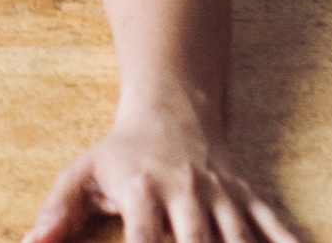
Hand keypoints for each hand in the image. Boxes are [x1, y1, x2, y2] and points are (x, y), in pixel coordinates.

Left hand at [23, 111, 298, 242]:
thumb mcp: (82, 172)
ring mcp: (221, 195)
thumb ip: (58, 210)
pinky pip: (273, 224)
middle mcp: (185, 193)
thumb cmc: (121, 151)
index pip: (142, 239)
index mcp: (142, 191)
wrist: (172, 102)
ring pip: (240, 237)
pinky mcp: (247, 195)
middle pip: (198, 242)